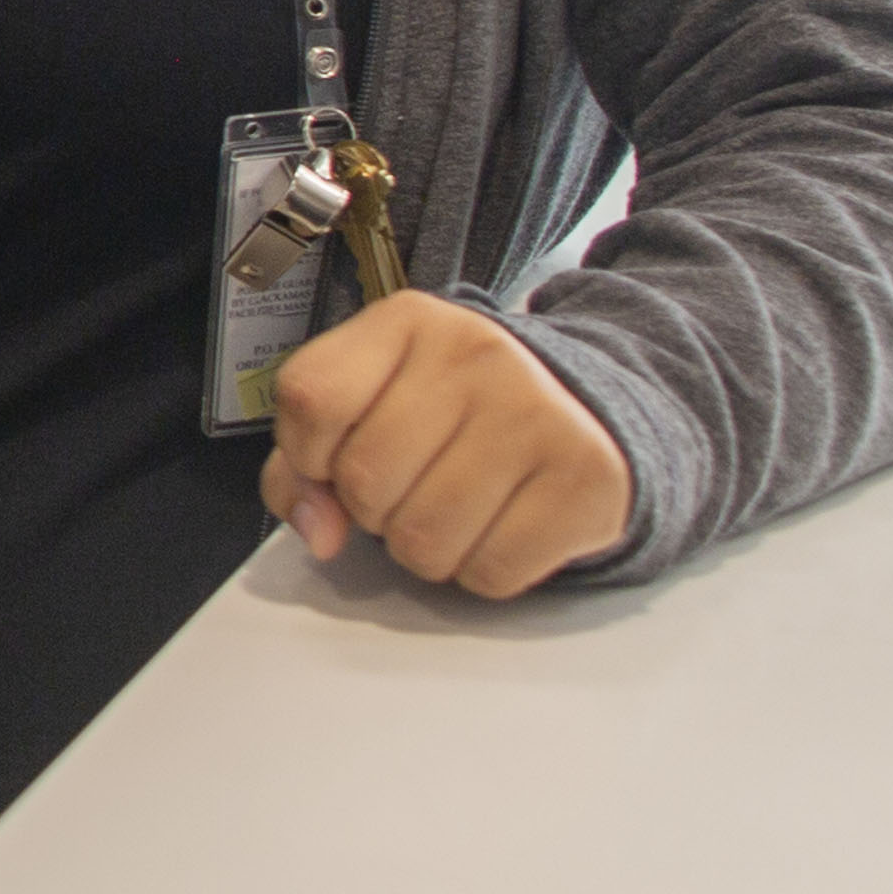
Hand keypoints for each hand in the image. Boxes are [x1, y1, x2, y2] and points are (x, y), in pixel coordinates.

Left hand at [263, 293, 634, 597]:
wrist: (582, 409)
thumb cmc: (451, 413)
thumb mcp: (368, 404)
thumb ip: (305, 461)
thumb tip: (318, 532)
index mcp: (407, 321)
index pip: (312, 398)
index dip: (307, 453)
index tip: (332, 459)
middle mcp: (477, 354)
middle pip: (366, 479)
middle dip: (370, 509)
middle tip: (407, 488)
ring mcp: (539, 412)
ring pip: (424, 539)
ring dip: (422, 549)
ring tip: (450, 509)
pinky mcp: (587, 477)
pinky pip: (490, 571)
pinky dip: (479, 571)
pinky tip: (497, 528)